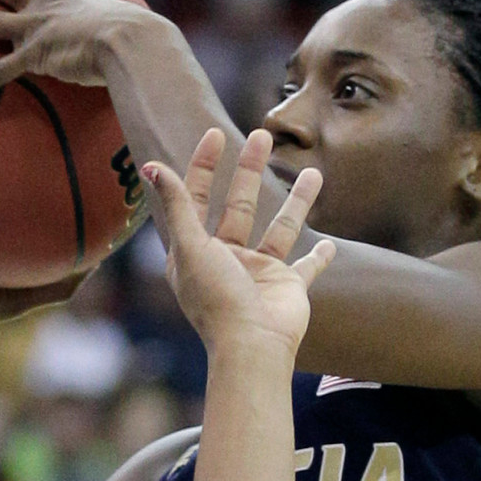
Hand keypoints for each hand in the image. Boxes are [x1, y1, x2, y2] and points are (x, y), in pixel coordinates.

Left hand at [142, 128, 331, 359]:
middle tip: (262, 135)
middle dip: (250, 171)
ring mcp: (259, 275)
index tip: (216, 135)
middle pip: (239, 207)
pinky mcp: (288, 288)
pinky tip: (330, 245)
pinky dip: (319, 258)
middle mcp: (228, 262)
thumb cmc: (217, 298)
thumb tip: (150, 165)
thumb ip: (177, 205)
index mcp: (197, 254)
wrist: (253, 345)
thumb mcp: (190, 247)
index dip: (203, 168)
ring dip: (296, 202)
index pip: (197, 201)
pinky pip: (307, 268)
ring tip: (312, 172)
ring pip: (280, 229)